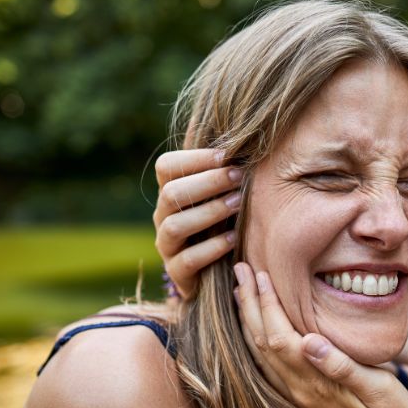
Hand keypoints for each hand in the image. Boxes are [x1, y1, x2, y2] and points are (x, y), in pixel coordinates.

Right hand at [153, 148, 241, 298]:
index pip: (166, 166)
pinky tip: (234, 239)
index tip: (227, 155)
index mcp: (170, 192)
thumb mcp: (224, 195)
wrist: (218, 273)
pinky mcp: (177, 274)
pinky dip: (212, 248)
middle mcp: (162, 217)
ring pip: (176, 225)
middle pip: (171, 193)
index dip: (194, 158)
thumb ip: (226, 170)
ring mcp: (166, 246)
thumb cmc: (225, 223)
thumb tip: (245, 133)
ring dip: (210, 212)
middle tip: (239, 176)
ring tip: (239, 204)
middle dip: (208, 182)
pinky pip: (187, 260)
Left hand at [233, 262, 407, 407]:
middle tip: (240, 270)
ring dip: (250, 320)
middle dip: (250, 304)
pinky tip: (259, 328)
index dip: (268, 303)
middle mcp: (300, 390)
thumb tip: (310, 341)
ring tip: (243, 292)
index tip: (260, 274)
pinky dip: (259, 339)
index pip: (280, 336)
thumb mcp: (380, 390)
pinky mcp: (304, 399)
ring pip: (261, 354)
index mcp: (316, 383)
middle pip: (263, 342)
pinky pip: (269, 365)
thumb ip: (344, 367)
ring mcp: (299, 397)